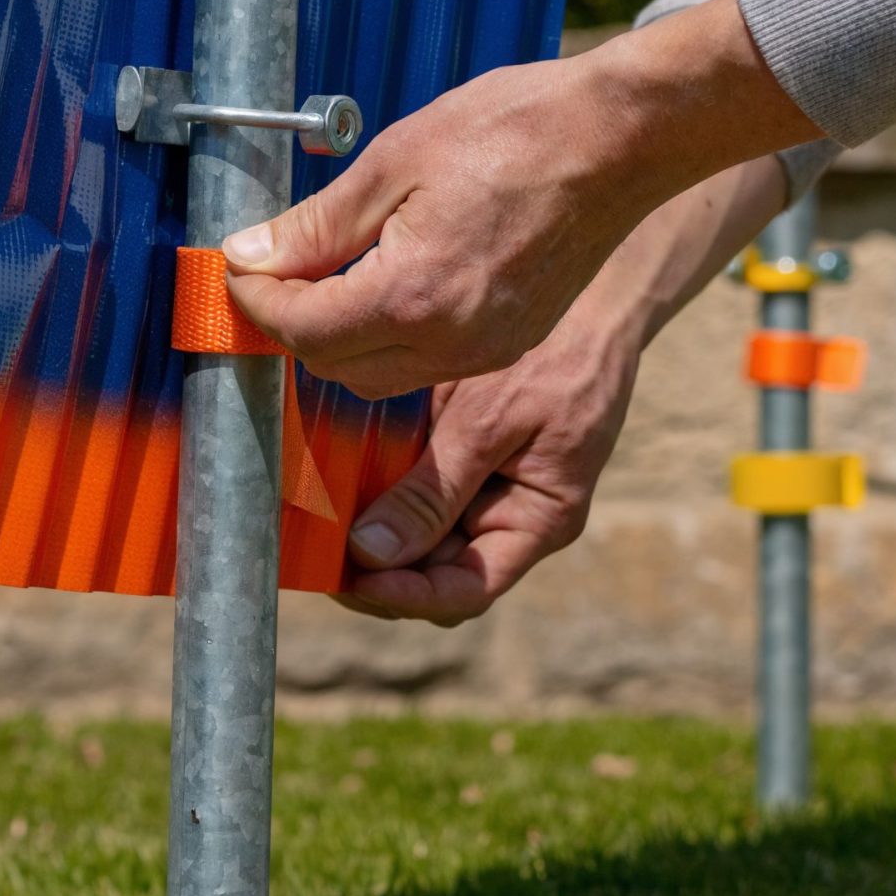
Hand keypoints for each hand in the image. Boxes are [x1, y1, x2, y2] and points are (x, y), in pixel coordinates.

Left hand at [223, 0, 818, 399]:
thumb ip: (315, 226)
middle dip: (292, 326)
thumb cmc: (514, 131)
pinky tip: (382, 289)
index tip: (240, 268)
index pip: (301, 329)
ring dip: (337, 341)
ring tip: (324, 281)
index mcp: (414, 295)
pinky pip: (422, 366)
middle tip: (274, 274)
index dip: (256, 301)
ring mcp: (485, 351)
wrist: (622, 138)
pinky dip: (387, 341)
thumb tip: (250, 254)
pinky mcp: (507, 345)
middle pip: (332, 366)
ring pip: (375, 378)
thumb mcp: (392, 163)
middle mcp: (450, 341)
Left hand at [332, 306, 636, 624]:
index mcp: (536, 523)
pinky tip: (330, 480)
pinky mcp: (451, 461)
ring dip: (363, 537)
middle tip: (312, 551)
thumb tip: (370, 553)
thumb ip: (434, 492)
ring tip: (312, 521)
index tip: (351, 580)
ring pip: (410, 542)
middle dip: (372, 573)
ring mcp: (477, 493)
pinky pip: (405, 494)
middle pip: (429, 575)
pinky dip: (369, 494)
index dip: (405, 598)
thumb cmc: (556, 356)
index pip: (464, 592)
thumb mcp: (491, 423)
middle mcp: (504, 520)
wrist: (582, 297)